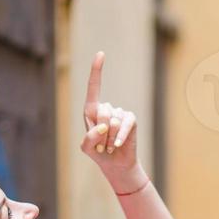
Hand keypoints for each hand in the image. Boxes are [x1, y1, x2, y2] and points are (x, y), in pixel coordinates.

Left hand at [80, 51, 146, 193]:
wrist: (115, 165)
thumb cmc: (98, 153)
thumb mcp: (86, 148)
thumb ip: (89, 138)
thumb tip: (103, 127)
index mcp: (92, 110)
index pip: (94, 87)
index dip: (97, 70)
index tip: (101, 54)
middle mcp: (107, 108)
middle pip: (102, 112)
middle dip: (100, 132)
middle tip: (101, 145)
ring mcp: (120, 113)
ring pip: (113, 122)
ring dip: (109, 139)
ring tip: (109, 147)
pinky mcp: (131, 120)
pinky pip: (125, 125)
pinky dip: (120, 137)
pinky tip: (117, 146)